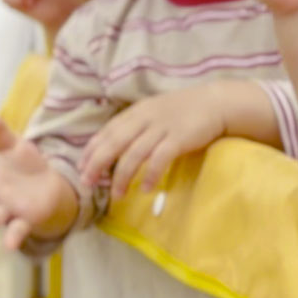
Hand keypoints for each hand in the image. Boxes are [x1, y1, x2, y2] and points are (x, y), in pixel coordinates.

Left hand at [79, 87, 227, 194]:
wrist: (216, 102)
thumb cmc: (184, 110)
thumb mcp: (155, 111)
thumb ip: (136, 125)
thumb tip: (114, 148)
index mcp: (137, 111)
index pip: (107, 131)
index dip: (92, 150)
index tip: (81, 168)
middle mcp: (146, 118)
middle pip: (114, 143)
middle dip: (97, 164)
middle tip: (87, 184)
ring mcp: (162, 128)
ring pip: (134, 154)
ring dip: (123, 176)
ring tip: (118, 195)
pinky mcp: (179, 138)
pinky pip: (160, 159)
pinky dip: (150, 175)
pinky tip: (145, 188)